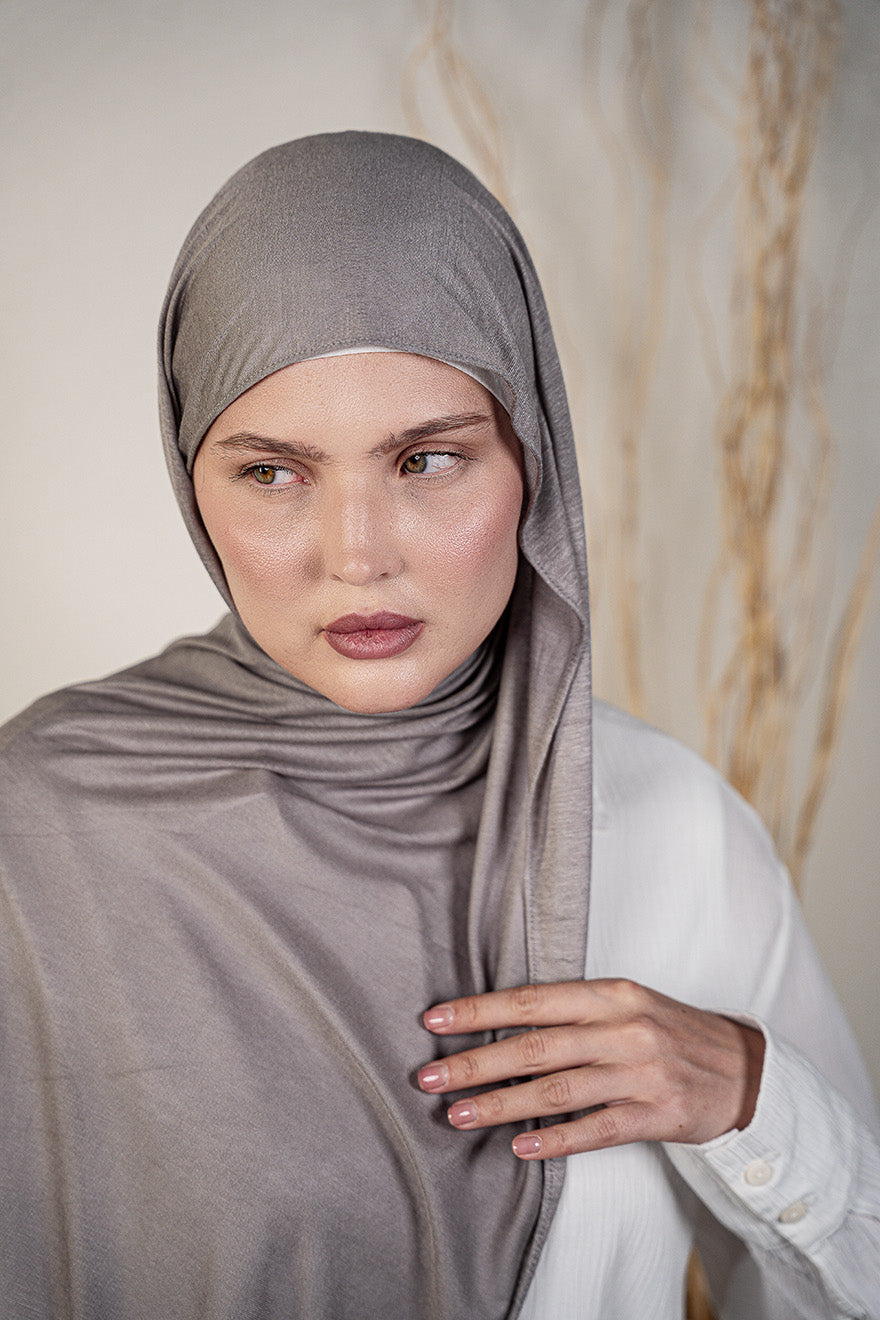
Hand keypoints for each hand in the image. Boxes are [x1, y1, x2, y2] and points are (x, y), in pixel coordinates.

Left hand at [417, 979, 764, 1159]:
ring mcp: (641, 1073)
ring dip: (501, 1104)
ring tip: (457, 1114)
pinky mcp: (657, 1115)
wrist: (744, 1070)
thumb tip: (500, 1024)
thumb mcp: (626, 1005)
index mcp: (611, 994)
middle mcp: (624, 1028)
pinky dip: (556, 1139)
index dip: (480, 1011)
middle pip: (535, 1046)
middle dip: (475, 1063)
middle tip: (428, 1077)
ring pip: (557, 1090)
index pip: (532, 999)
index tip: (435, 1021)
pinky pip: (597, 1129)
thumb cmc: (671, 1033)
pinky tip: (521, 1147)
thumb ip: (573, 1011)